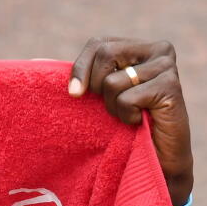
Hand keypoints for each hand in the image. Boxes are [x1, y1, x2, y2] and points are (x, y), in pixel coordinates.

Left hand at [68, 38, 193, 205]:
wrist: (155, 162)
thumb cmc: (124, 130)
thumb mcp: (99, 99)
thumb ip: (79, 78)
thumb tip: (35, 61)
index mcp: (140, 48)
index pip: (98, 43)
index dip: (80, 68)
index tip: (74, 95)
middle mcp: (158, 50)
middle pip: (105, 54)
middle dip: (98, 87)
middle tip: (113, 108)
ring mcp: (167, 66)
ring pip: (112, 81)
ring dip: (114, 107)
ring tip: (130, 117)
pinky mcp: (171, 86)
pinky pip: (126, 98)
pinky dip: (126, 116)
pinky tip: (140, 122)